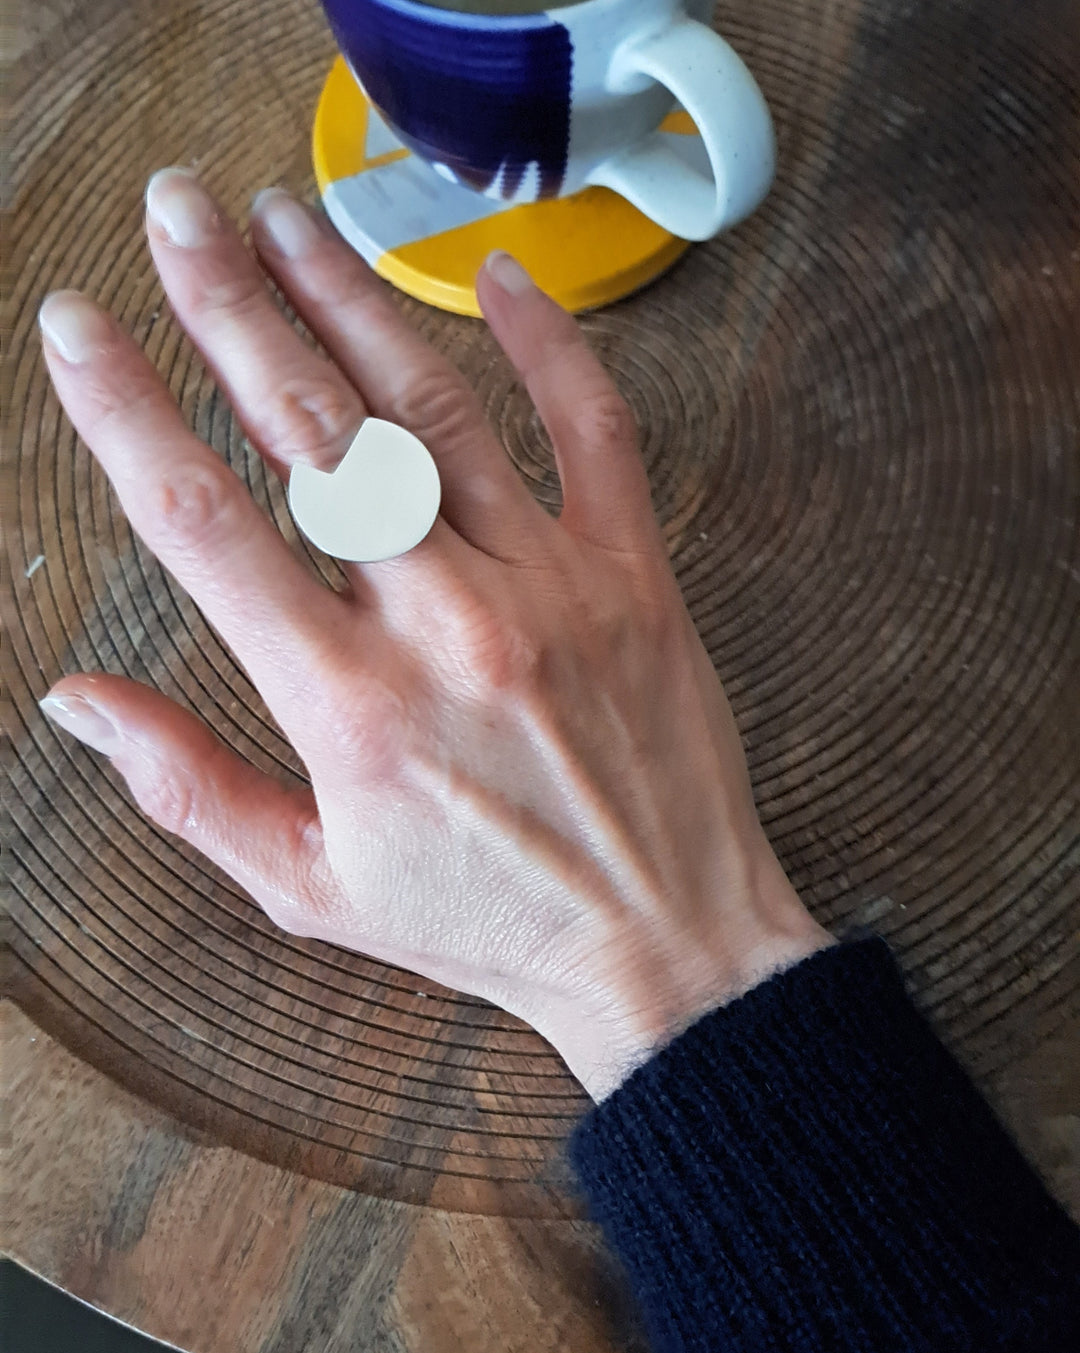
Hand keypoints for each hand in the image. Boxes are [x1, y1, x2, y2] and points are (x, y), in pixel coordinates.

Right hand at [38, 169, 828, 1100]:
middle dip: (231, 304)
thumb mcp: (313, 888)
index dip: (125, 411)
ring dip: (353, 301)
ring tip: (289, 219)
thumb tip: (77, 700)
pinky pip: (594, 430)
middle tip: (179, 212)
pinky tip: (498, 278)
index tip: (78, 329)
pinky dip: (551, 343)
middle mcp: (443, 624)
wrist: (664, 943)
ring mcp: (549, 586)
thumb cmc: (486, 920)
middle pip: (314, 430)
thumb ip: (190, 790)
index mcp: (347, 705)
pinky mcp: (634, 573)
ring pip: (436, 407)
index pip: (204, 525)